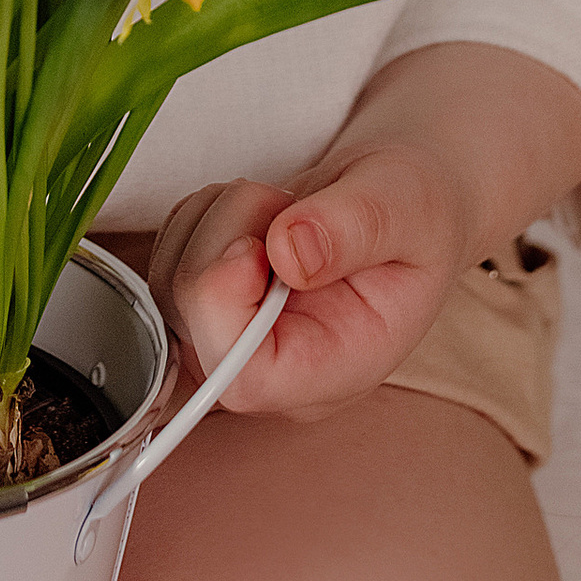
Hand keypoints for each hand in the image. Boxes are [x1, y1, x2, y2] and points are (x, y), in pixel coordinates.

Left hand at [145, 44, 580, 421]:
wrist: (401, 201)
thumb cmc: (415, 212)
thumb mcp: (408, 205)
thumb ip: (355, 227)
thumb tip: (289, 251)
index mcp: (337, 371)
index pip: (246, 379)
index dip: (226, 306)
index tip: (259, 241)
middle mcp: (277, 370)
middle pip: (193, 325)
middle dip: (223, 237)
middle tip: (284, 205)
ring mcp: (234, 341)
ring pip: (170, 282)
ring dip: (212, 219)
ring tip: (281, 208)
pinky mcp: (206, 308)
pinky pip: (165, 256)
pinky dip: (199, 216)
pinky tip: (256, 213)